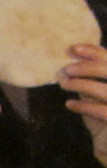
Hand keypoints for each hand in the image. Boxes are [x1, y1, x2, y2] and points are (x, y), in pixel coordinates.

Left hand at [61, 43, 106, 166]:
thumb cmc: (104, 118)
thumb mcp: (97, 96)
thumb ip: (90, 79)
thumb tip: (71, 60)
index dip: (94, 51)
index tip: (73, 49)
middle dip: (86, 67)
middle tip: (64, 69)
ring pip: (106, 90)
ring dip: (81, 84)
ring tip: (64, 84)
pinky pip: (102, 111)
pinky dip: (84, 106)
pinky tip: (70, 104)